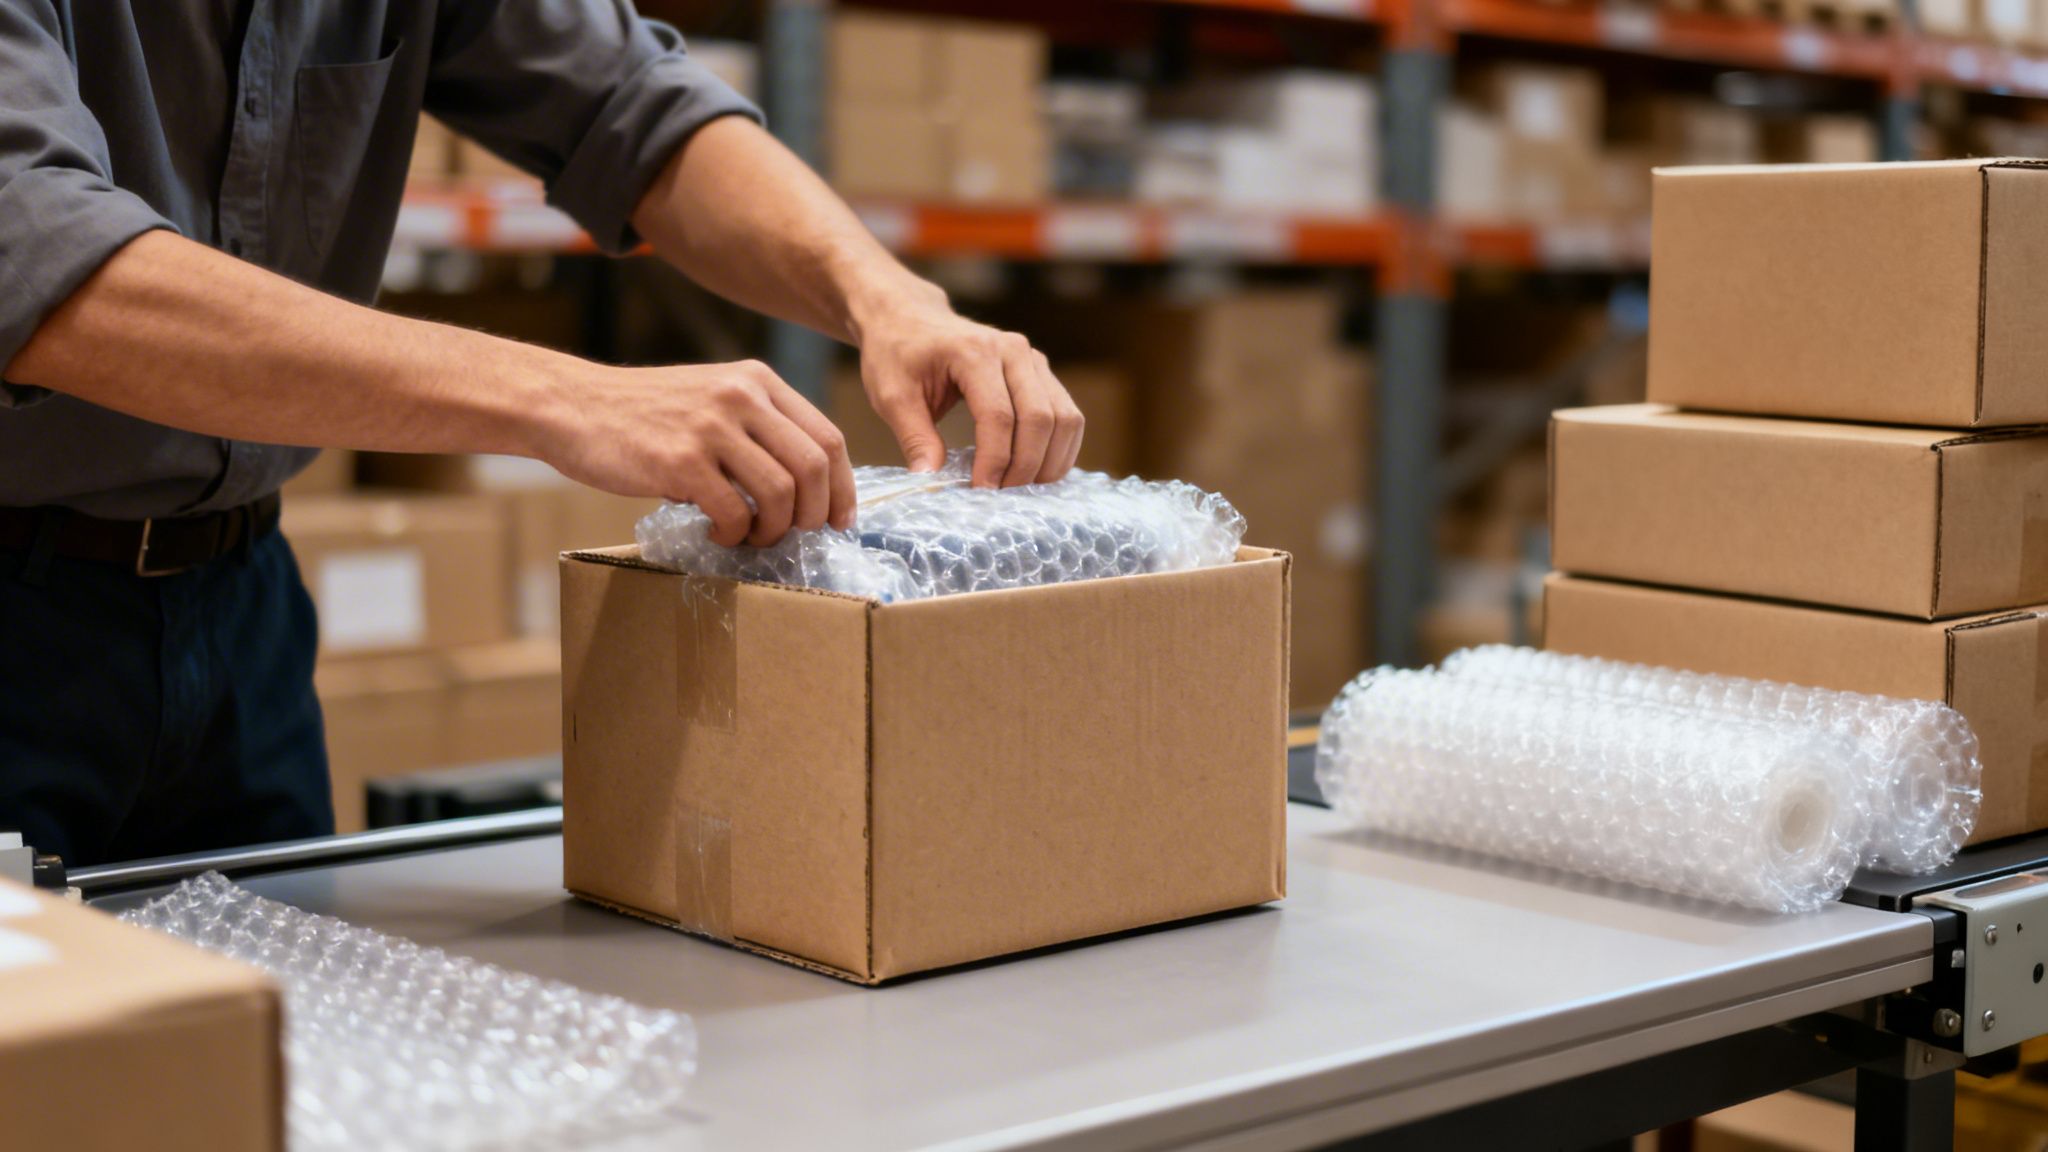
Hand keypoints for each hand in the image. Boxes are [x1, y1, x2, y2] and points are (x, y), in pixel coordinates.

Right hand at [541, 359, 853, 547]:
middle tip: (794, 536)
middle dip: (814, 515)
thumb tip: (805, 490)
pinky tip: (716, 531)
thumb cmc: (645, 415)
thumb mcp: (712, 399)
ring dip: (773, 530)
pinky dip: (733, 534)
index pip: (827, 438)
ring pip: (781, 494)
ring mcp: (711, 427)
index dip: (841, 488)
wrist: (572, 406)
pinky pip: (734, 512)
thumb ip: (757, 428)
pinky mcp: (681, 460)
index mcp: (757, 380)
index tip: (838, 520)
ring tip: (750, 537)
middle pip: (814, 467)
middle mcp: (741, 396)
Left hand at [856, 300, 1084, 488]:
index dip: (995, 461)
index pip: (999, 416)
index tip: (981, 492)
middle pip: (1040, 419)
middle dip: (1025, 466)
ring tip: (1022, 490)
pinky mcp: (1041, 372)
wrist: (908, 318)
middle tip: (1001, 497)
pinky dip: (1060, 448)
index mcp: (974, 353)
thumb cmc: (897, 353)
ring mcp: (1033, 360)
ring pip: (1064, 418)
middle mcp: (1013, 351)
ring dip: (1050, 461)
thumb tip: (930, 479)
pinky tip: (1037, 472)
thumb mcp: (892, 395)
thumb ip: (914, 437)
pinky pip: (1067, 415)